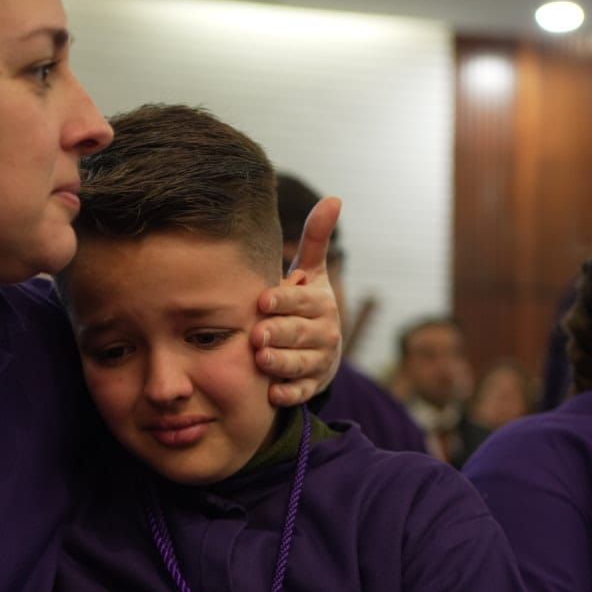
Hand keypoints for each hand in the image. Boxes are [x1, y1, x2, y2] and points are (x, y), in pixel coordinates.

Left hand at [253, 196, 342, 406]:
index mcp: (321, 302)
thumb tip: (335, 198)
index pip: (301, 300)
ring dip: (281, 363)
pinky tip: (273, 393)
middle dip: (279, 333)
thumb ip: (316, 239)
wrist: (320, 346)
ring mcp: (319, 360)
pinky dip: (289, 393)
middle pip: (299, 332)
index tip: (263, 300)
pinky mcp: (312, 385)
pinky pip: (301, 391)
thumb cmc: (304, 303)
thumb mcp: (313, 271)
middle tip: (257, 334)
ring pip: (300, 363)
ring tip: (261, 360)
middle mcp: (324, 331)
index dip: (284, 300)